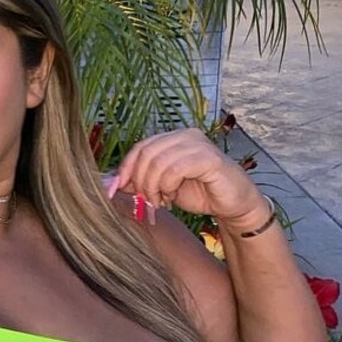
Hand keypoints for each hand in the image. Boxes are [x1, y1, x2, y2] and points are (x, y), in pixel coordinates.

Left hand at [106, 128, 264, 228]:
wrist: (232, 205)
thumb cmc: (200, 194)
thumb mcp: (162, 187)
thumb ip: (141, 181)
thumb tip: (110, 183)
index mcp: (173, 138)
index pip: (140, 147)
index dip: (126, 168)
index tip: (118, 190)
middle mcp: (186, 136)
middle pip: (146, 153)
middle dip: (140, 181)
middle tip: (147, 200)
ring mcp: (199, 144)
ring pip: (158, 161)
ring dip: (153, 187)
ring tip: (160, 201)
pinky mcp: (210, 158)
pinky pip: (176, 168)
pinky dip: (167, 186)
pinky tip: (172, 197)